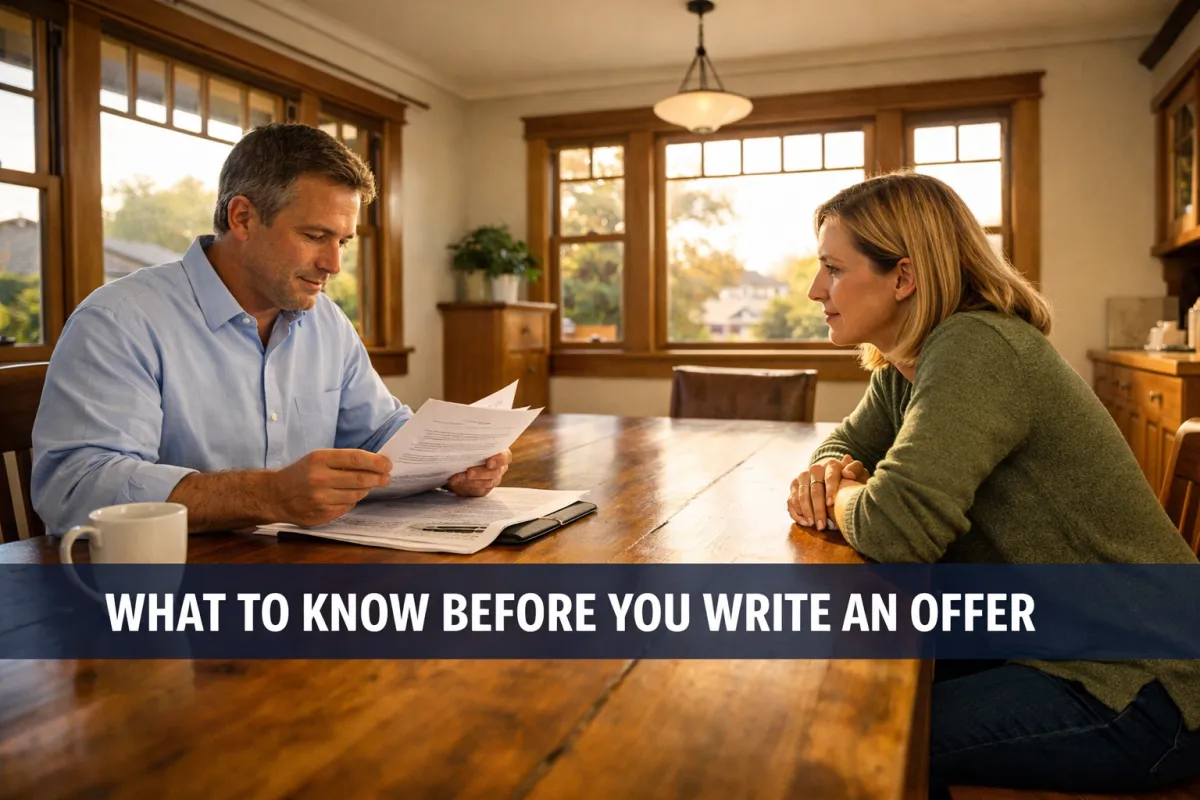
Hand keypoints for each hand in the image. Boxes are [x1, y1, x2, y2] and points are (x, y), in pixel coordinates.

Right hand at [267, 449, 391, 525]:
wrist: (276, 495)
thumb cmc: (301, 473)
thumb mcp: (317, 459)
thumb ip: (343, 460)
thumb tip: (375, 463)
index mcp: (320, 459)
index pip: (356, 459)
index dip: (376, 462)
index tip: (388, 464)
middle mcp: (320, 479)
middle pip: (360, 479)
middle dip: (379, 478)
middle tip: (387, 478)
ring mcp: (321, 499)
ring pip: (356, 495)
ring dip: (366, 490)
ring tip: (367, 485)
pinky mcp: (322, 514)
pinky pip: (347, 507)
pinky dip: (352, 500)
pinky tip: (347, 496)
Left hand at [446, 449, 510, 496]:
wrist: (459, 464)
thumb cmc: (469, 450)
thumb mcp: (471, 447)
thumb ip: (473, 447)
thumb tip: (462, 448)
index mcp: (501, 454)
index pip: (506, 457)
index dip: (499, 460)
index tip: (489, 463)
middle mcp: (499, 468)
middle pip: (496, 472)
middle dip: (481, 473)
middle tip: (469, 472)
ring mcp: (493, 480)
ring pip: (487, 483)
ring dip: (472, 481)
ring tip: (459, 477)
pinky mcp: (484, 489)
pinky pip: (479, 490)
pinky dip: (468, 486)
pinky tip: (458, 482)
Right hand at [788, 454, 866, 530]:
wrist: (832, 476)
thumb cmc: (847, 480)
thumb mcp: (857, 473)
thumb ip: (856, 469)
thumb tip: (847, 473)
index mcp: (831, 464)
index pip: (830, 476)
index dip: (830, 490)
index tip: (831, 504)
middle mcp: (815, 469)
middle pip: (815, 489)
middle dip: (818, 508)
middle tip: (822, 524)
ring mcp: (802, 477)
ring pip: (801, 495)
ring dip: (806, 511)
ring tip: (813, 524)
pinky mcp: (794, 486)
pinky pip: (791, 500)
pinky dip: (796, 512)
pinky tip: (804, 522)